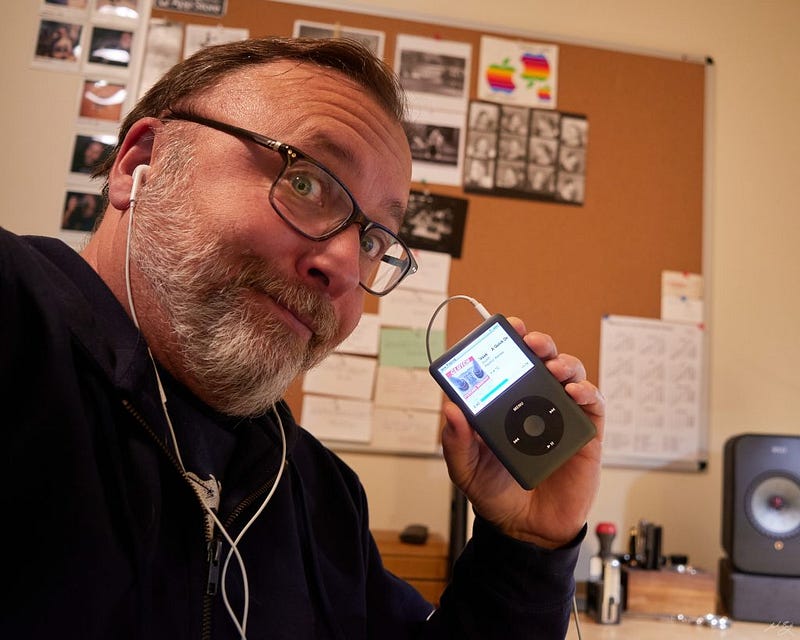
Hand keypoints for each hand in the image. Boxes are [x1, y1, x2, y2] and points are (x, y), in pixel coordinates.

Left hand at [440, 316, 603, 548]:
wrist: (526, 529)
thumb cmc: (496, 493)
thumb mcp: (466, 468)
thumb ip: (456, 441)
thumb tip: (451, 409)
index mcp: (505, 404)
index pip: (509, 363)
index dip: (510, 341)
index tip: (507, 327)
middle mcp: (534, 403)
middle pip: (542, 361)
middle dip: (538, 344)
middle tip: (530, 342)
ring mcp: (561, 416)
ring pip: (570, 375)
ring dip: (563, 364)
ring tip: (552, 368)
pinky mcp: (585, 434)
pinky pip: (592, 405)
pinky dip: (586, 392)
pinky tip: (574, 393)